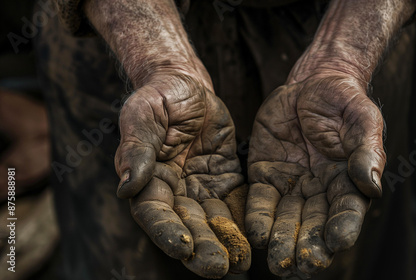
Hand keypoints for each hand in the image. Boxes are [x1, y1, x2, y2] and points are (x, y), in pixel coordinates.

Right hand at [114, 72, 250, 277]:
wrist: (189, 86)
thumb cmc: (160, 96)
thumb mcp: (144, 114)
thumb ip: (137, 148)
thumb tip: (126, 187)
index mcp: (148, 179)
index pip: (155, 213)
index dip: (167, 232)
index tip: (183, 249)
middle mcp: (174, 191)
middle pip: (187, 226)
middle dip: (202, 248)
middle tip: (220, 269)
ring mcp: (200, 188)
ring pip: (213, 221)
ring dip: (226, 243)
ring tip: (241, 265)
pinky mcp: (225, 180)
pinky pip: (235, 204)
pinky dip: (244, 222)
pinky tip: (256, 240)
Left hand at [245, 73, 385, 276]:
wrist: (311, 84)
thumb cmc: (343, 101)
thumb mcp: (361, 119)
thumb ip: (366, 151)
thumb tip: (371, 184)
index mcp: (347, 182)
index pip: (347, 211)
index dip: (343, 228)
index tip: (336, 243)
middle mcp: (319, 190)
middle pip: (314, 225)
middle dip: (307, 246)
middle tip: (300, 266)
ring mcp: (291, 185)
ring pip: (286, 219)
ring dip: (281, 241)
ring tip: (276, 261)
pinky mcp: (266, 174)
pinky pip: (260, 199)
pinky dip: (257, 217)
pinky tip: (255, 234)